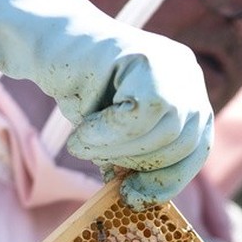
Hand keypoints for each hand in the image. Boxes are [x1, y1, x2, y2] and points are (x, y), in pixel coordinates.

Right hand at [0, 0, 213, 207]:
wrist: (44, 42)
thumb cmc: (80, 90)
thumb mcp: (117, 134)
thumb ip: (136, 157)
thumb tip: (142, 199)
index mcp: (189, 93)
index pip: (197, 148)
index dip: (168, 180)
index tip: (135, 199)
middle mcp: (187, 74)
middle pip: (184, 142)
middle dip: (138, 164)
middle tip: (100, 163)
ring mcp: (169, 61)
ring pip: (164, 131)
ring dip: (118, 150)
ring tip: (83, 144)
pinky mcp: (142, 55)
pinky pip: (140, 113)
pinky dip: (108, 134)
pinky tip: (81, 134)